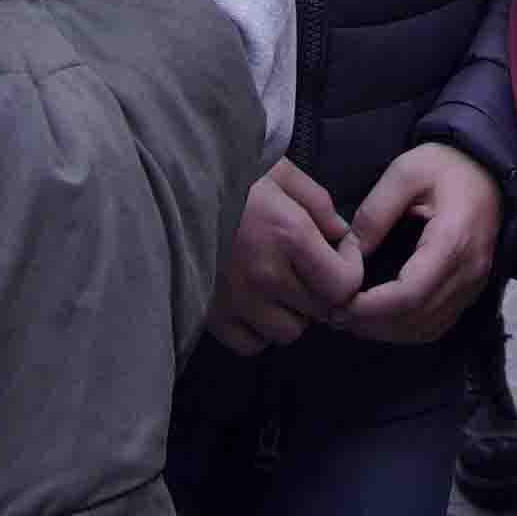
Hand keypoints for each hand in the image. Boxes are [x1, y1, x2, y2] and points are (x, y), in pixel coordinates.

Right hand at [204, 159, 363, 355]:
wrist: (166, 185)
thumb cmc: (227, 173)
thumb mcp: (279, 171)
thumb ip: (318, 202)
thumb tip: (341, 233)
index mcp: (288, 236)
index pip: (344, 285)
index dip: (350, 270)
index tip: (339, 253)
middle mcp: (266, 275)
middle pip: (320, 311)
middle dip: (323, 290)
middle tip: (307, 266)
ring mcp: (237, 301)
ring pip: (288, 332)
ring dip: (291, 313)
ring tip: (277, 284)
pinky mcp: (212, 315)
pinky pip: (251, 344)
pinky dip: (258, 330)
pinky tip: (253, 302)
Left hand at [331, 143, 502, 344]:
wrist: (488, 168)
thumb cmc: (447, 165)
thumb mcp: (404, 173)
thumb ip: (374, 213)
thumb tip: (347, 255)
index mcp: (453, 241)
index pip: (410, 294)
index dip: (371, 308)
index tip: (338, 303)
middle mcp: (468, 271)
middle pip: (417, 319)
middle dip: (373, 324)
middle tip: (335, 313)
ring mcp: (474, 283)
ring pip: (428, 328)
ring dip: (388, 331)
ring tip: (352, 317)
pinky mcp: (472, 289)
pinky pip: (439, 323)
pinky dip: (407, 328)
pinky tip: (381, 316)